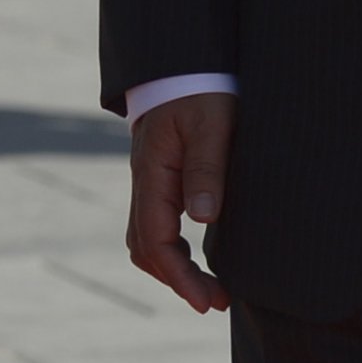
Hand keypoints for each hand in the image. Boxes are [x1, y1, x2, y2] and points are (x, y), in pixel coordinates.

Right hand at [127, 92, 236, 313]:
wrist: (183, 62)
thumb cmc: (202, 88)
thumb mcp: (212, 123)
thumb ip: (207, 168)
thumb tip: (203, 218)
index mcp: (153, 172)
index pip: (156, 239)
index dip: (179, 275)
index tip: (205, 301)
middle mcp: (144, 181)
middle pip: (145, 247)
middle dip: (177, 281)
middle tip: (217, 301)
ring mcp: (148, 180)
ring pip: (145, 238)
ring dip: (172, 268)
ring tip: (211, 289)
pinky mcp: (159, 177)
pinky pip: (155, 223)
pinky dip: (171, 249)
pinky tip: (198, 255)